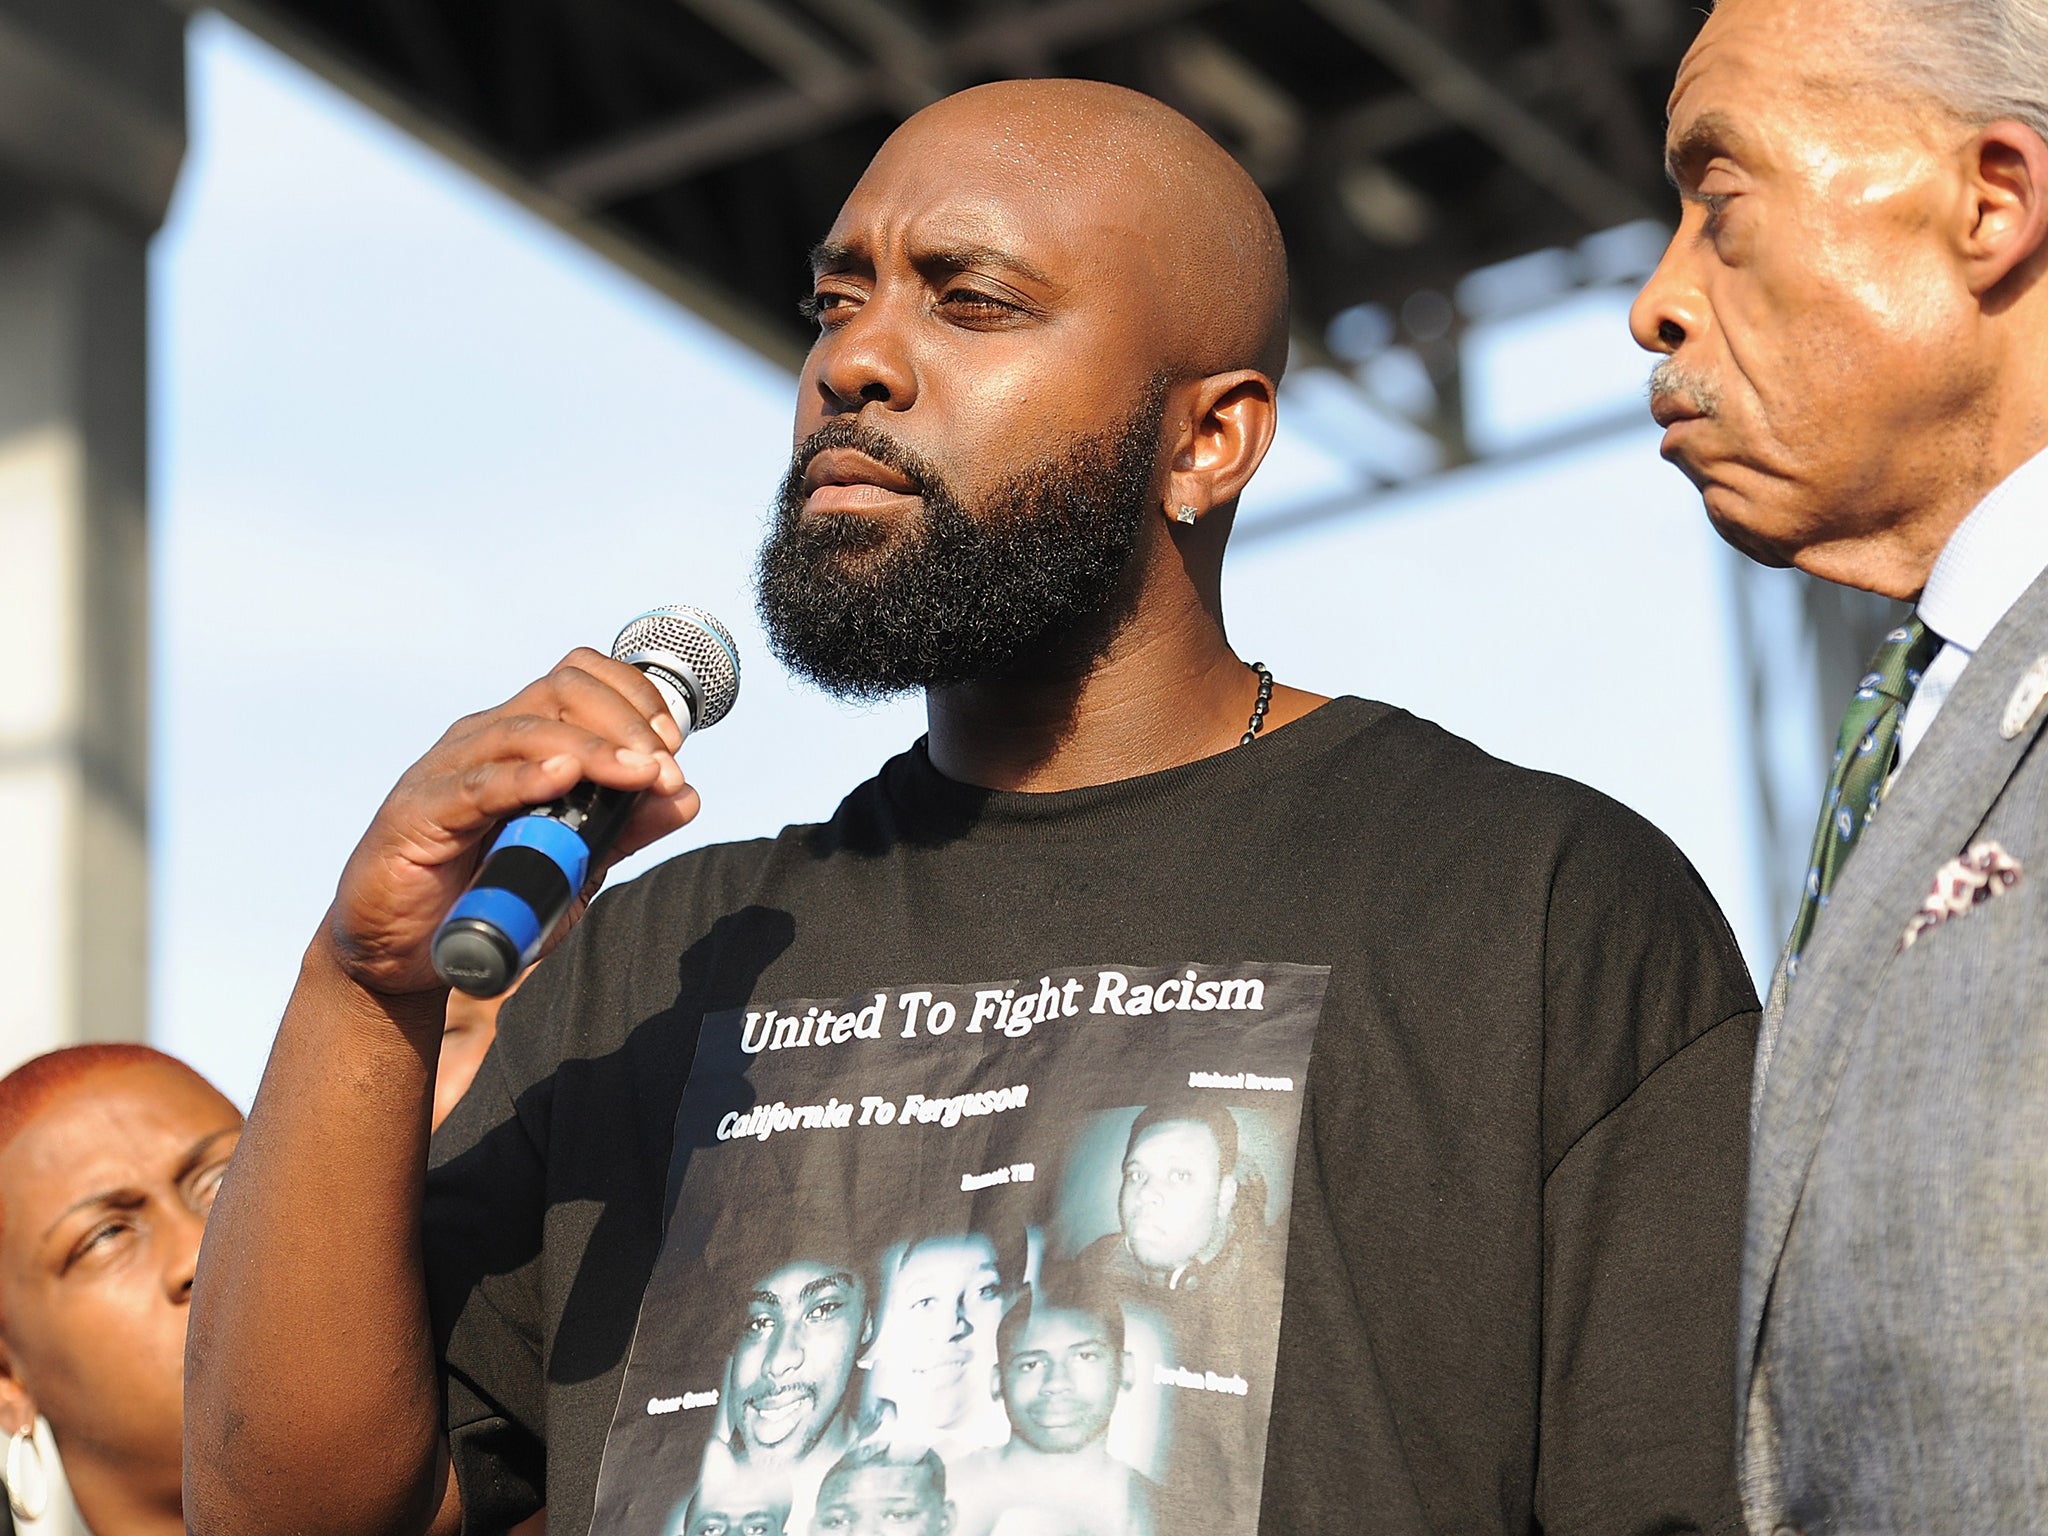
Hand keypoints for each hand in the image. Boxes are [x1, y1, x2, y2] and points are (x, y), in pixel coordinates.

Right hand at [323, 649, 700, 996]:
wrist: (403, 954)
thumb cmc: (486, 896)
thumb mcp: (573, 864)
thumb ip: (625, 829)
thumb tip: (686, 797)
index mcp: (521, 740)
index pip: (579, 680)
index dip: (634, 698)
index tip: (673, 745)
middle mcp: (484, 740)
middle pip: (561, 690)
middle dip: (625, 722)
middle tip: (664, 768)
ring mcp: (448, 770)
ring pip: (525, 730)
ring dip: (592, 750)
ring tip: (638, 775)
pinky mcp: (418, 812)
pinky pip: (476, 784)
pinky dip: (524, 779)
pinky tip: (562, 780)